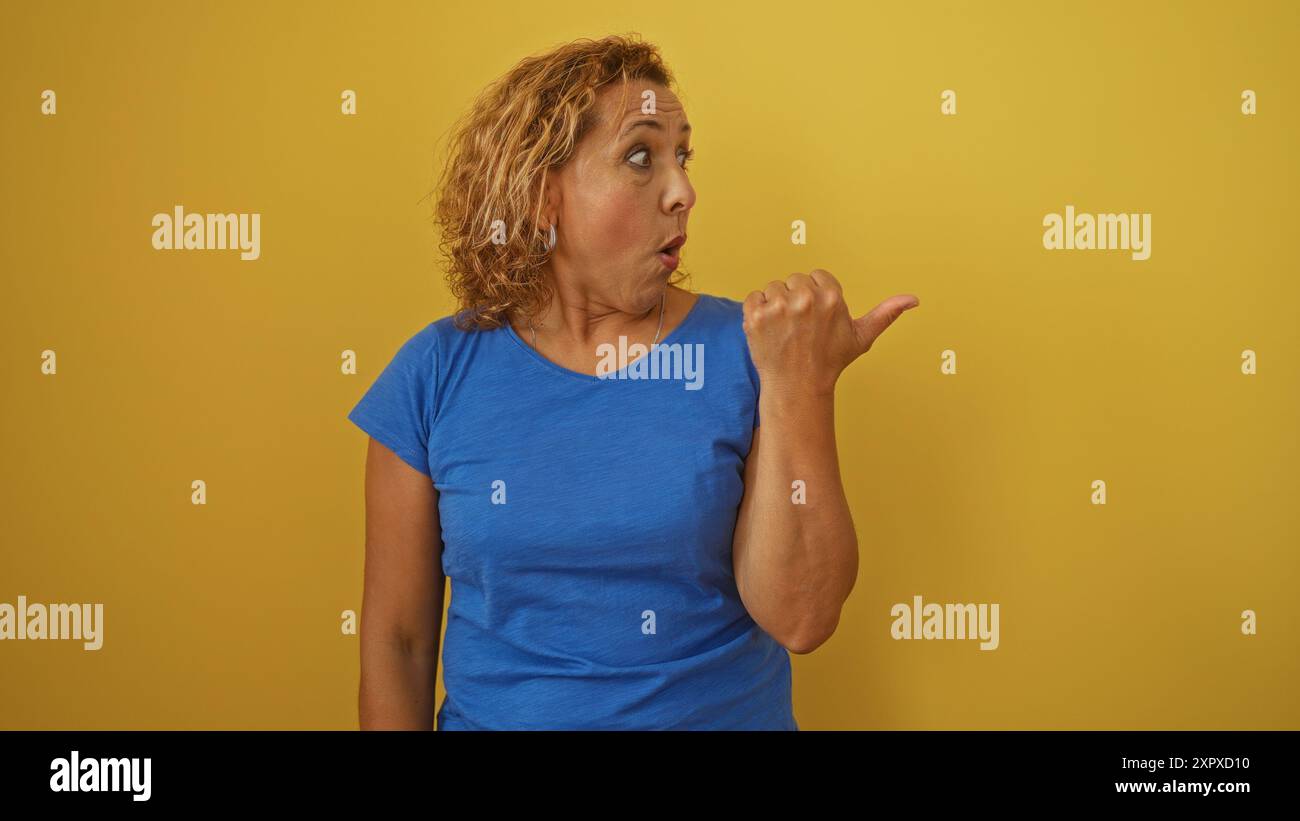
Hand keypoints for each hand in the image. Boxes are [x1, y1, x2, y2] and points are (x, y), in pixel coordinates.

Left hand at [742, 269, 918, 396]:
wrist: (798, 387)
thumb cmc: (829, 362)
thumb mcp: (861, 337)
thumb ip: (885, 314)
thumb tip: (913, 299)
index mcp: (830, 296)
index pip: (817, 277)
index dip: (816, 297)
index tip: (816, 319)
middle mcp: (805, 297)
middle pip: (794, 281)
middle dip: (796, 300)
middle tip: (800, 328)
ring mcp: (778, 306)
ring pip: (773, 288)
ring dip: (775, 306)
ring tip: (785, 331)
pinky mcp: (756, 315)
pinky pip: (752, 298)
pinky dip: (756, 313)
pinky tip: (769, 331)